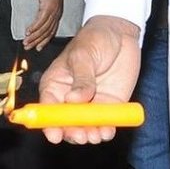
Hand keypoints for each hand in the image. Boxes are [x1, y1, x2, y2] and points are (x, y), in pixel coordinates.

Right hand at [23, 0, 62, 50]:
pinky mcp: (48, 7)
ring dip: (33, 37)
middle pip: (47, 32)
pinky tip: (28, 32)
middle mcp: (56, 14)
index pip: (51, 31)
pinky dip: (34, 28)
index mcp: (57, 14)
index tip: (38, 47)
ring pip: (43, 28)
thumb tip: (38, 16)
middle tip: (28, 47)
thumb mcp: (48, 1)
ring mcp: (53, 12)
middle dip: (36, 42)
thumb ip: (44, 10)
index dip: (44, 40)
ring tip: (26, 42)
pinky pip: (40, 21)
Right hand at [37, 15, 142, 144]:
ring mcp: (90, 104)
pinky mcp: (109, 106)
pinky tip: (107, 132)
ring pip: (85, 127)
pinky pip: (105, 123)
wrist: (121, 32)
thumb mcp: (83, 55)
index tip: (55, 135)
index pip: (48, 108)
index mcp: (56, 84)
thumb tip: (72, 100)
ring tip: (95, 135)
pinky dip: (106, 130)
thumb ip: (81, 78)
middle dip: (72, 133)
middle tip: (81, 136)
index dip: (49, 123)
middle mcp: (70, 99)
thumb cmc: (95, 38)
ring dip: (89, 135)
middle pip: (66, 123)